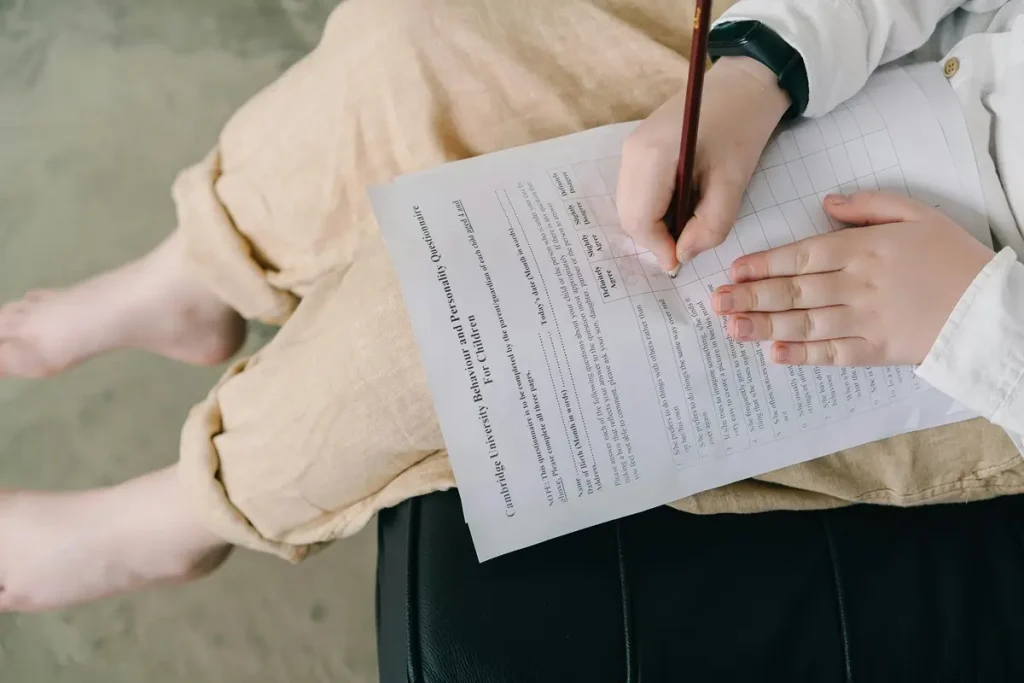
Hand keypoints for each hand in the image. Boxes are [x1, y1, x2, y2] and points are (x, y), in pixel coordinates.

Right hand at [617, 56, 790, 273]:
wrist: (744, 83)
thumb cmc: (743, 126)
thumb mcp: (734, 182)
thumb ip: (710, 225)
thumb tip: (683, 255)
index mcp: (652, 156)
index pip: (639, 221)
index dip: (659, 248)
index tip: (682, 262)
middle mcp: (630, 152)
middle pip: (628, 217)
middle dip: (655, 239)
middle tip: (688, 244)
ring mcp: (630, 148)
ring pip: (629, 207)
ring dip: (654, 224)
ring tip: (688, 222)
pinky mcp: (636, 149)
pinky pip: (635, 193)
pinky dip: (653, 209)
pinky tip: (681, 204)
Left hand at [712, 191, 994, 365]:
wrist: (991, 307)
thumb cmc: (953, 256)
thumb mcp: (917, 213)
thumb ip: (869, 205)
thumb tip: (827, 202)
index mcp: (864, 249)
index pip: (802, 256)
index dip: (765, 264)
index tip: (733, 270)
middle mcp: (858, 285)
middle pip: (794, 291)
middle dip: (751, 296)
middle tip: (715, 301)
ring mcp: (866, 321)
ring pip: (804, 323)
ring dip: (763, 325)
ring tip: (730, 327)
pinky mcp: (877, 351)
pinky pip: (832, 354)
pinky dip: (802, 355)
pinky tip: (773, 353)